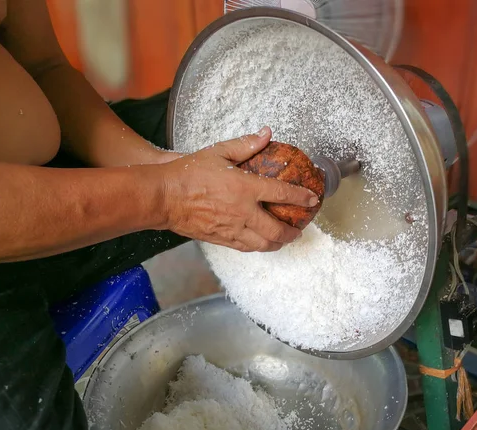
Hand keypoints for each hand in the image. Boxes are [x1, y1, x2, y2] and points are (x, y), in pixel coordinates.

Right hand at [160, 127, 318, 251]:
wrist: (163, 197)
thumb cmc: (188, 173)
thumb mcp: (218, 152)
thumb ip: (246, 144)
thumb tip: (266, 134)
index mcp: (245, 188)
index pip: (282, 193)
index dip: (301, 197)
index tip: (312, 199)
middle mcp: (242, 212)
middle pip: (277, 229)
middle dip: (293, 231)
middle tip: (299, 228)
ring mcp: (232, 229)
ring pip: (263, 244)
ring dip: (278, 243)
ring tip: (284, 239)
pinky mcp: (221, 239)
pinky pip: (246, 248)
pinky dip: (259, 246)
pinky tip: (261, 242)